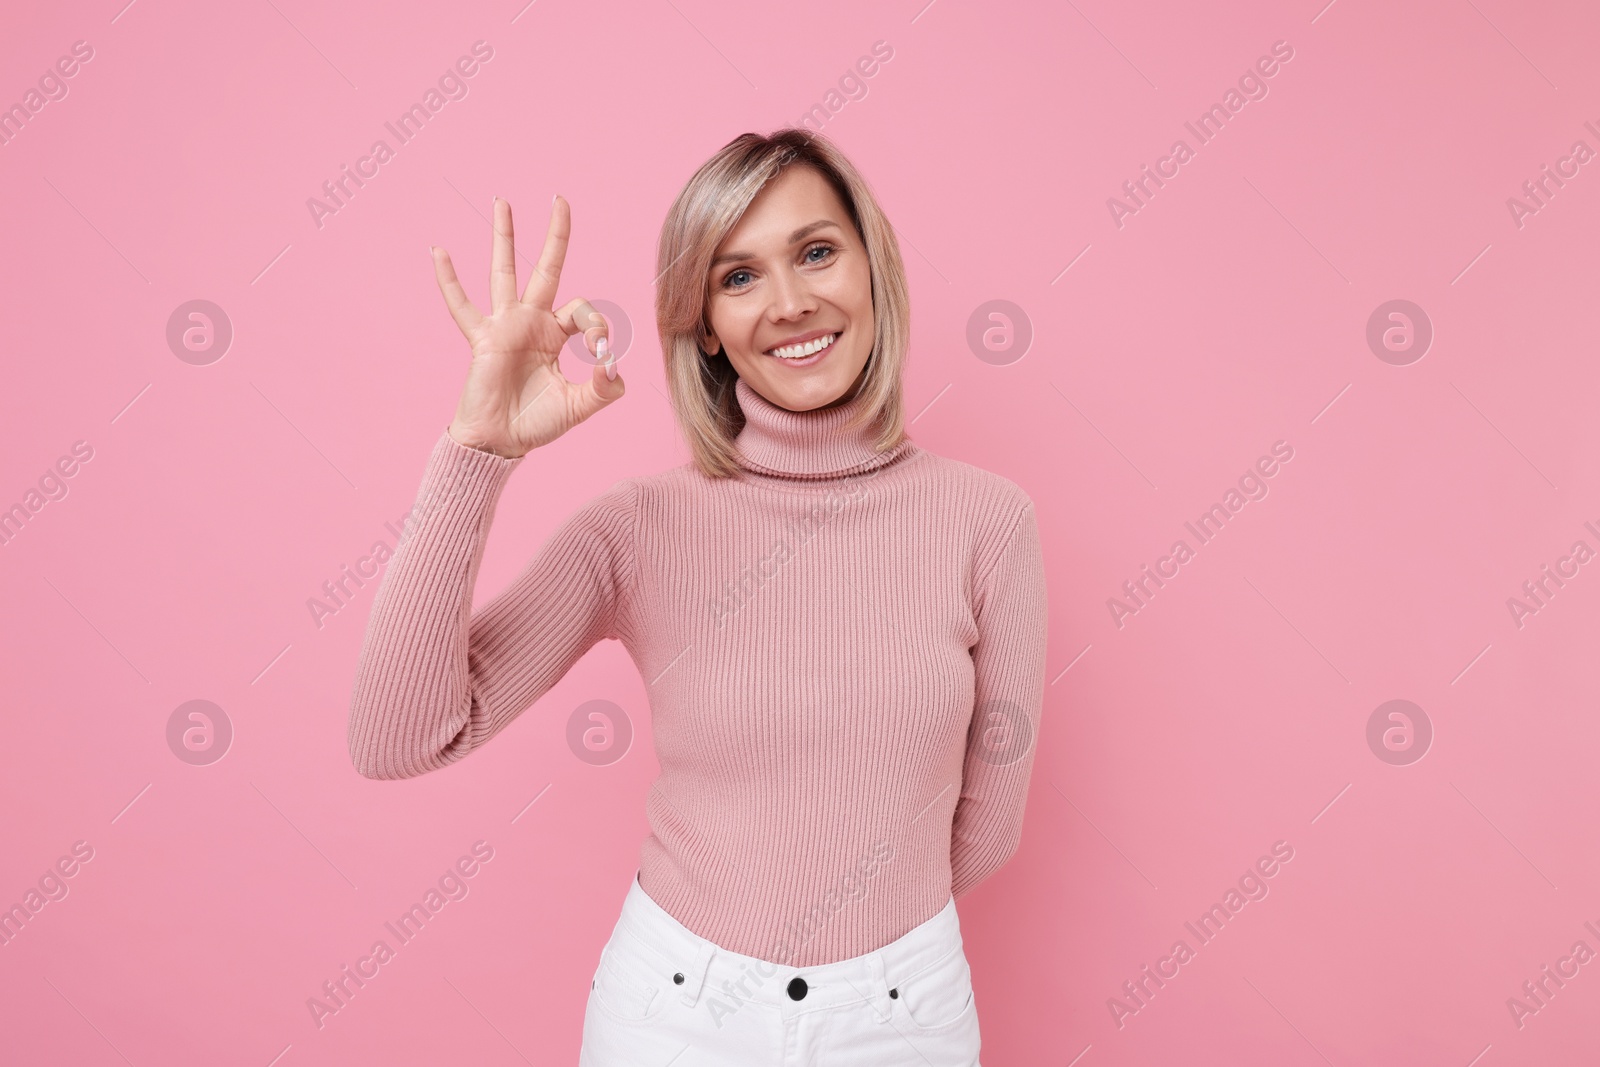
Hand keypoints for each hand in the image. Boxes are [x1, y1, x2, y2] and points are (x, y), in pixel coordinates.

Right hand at [434, 195, 623, 458]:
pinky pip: (462, 306)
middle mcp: (532, 322)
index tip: (601, 353)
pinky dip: (449, 281)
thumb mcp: (579, 406)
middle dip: (555, 235)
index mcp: (557, 335)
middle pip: (546, 269)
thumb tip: (614, 364)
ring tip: (502, 202)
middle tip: (560, 198)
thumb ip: (603, 389)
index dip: (597, 328)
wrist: (500, 442)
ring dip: (504, 237)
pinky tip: (439, 251)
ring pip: (504, 273)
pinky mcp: (482, 339)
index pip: (583, 311)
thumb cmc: (537, 423)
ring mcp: (505, 326)